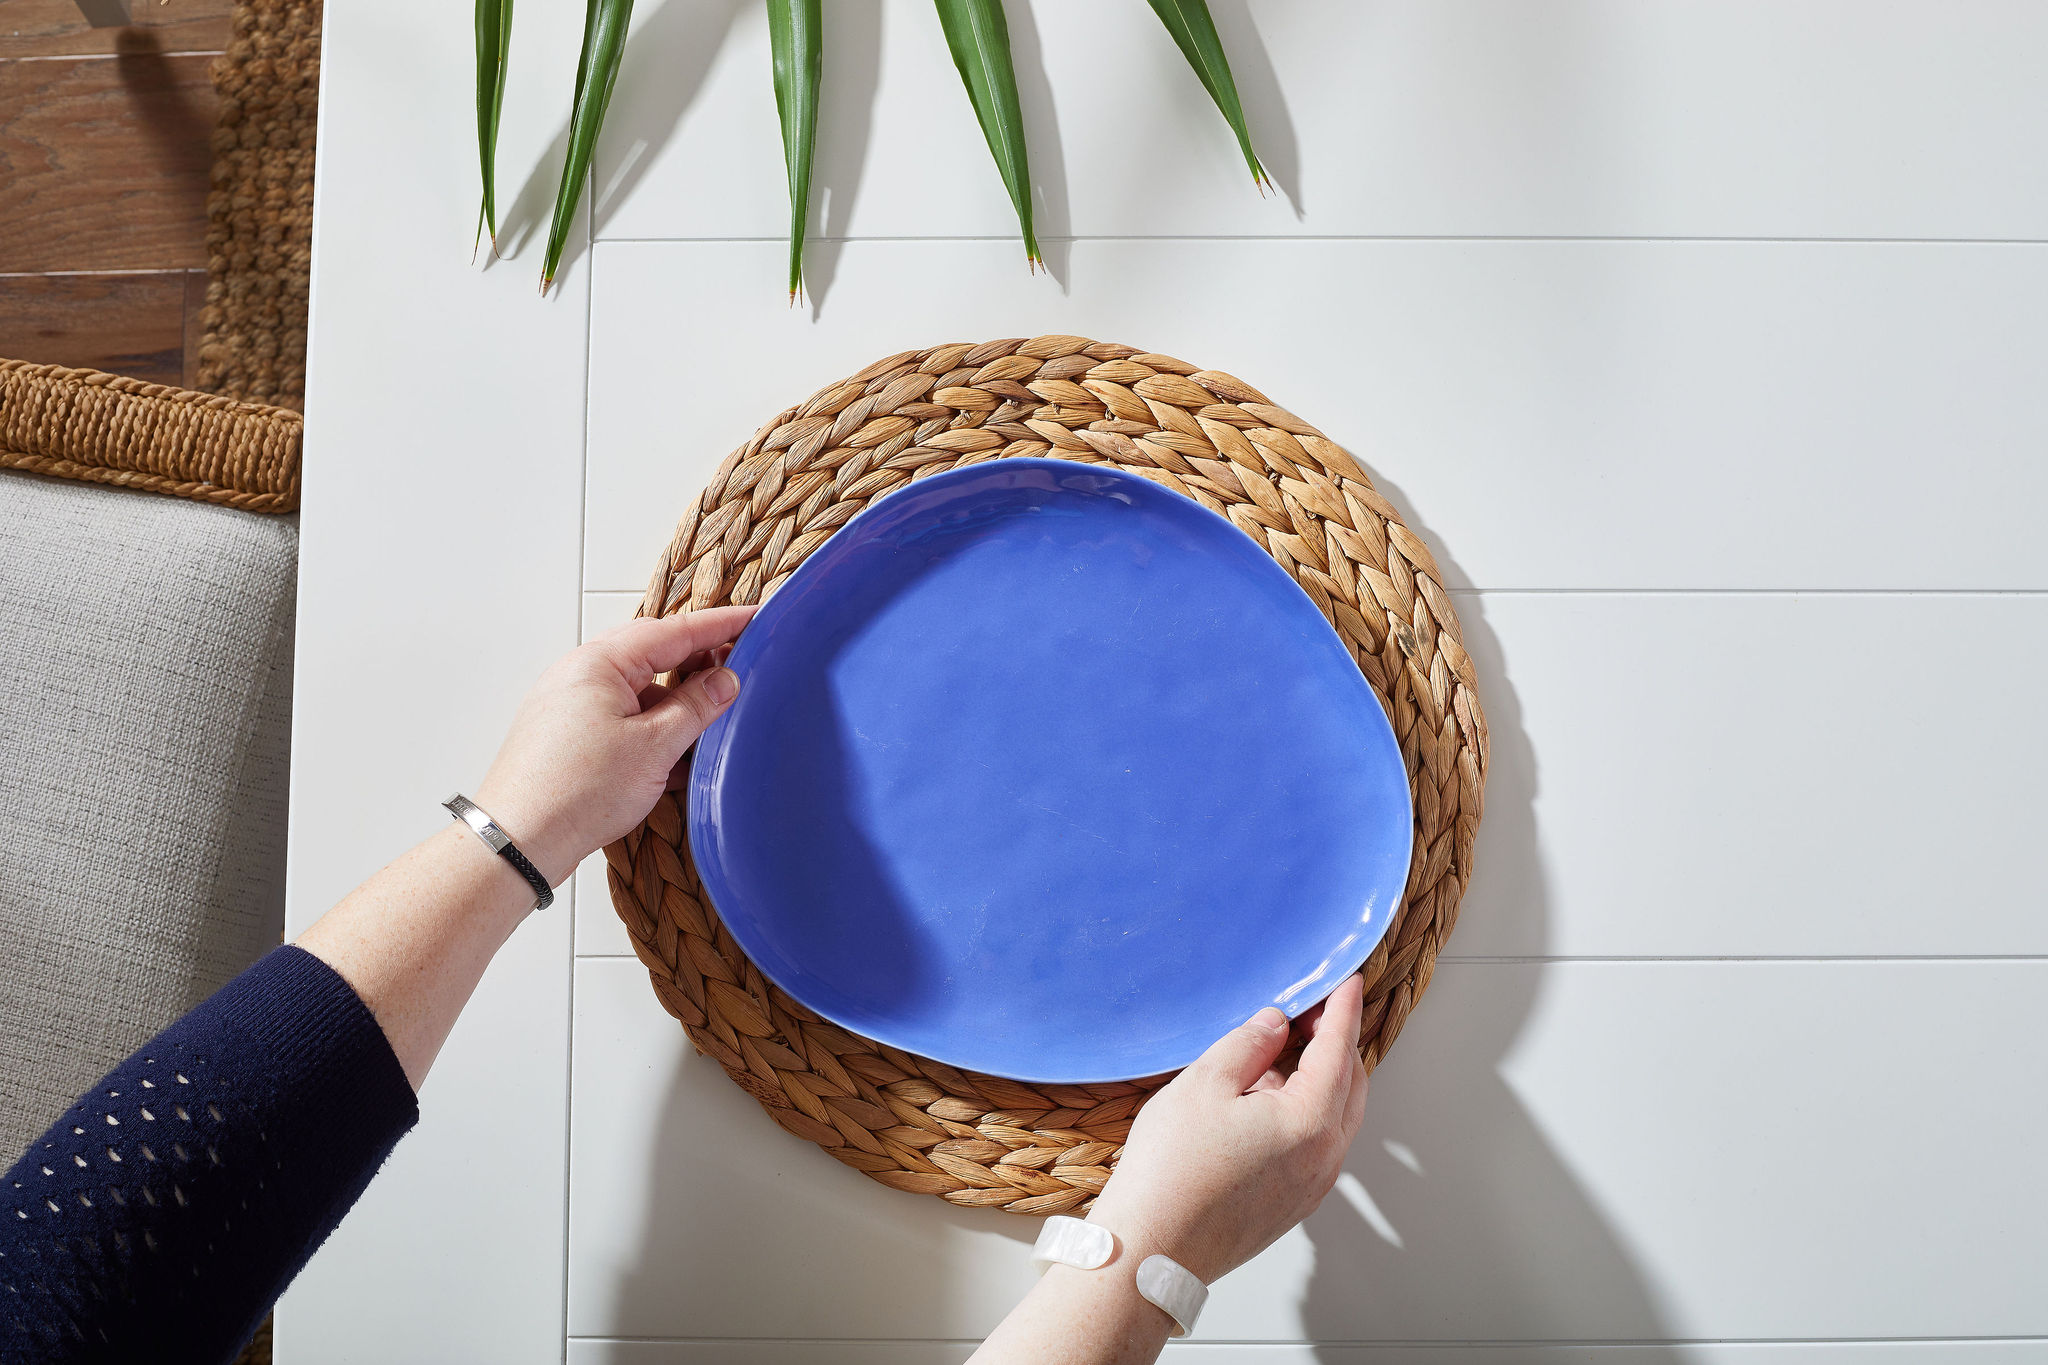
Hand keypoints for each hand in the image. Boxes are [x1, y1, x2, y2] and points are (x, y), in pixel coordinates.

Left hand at [472, 607, 753, 884]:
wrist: (519, 840)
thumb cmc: (575, 792)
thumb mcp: (654, 748)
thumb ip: (696, 707)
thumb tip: (725, 679)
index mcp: (600, 663)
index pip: (674, 631)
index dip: (719, 625)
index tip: (753, 618)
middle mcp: (581, 674)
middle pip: (654, 654)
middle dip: (699, 661)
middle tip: (740, 666)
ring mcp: (572, 704)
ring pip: (639, 689)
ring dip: (676, 701)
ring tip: (712, 719)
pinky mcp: (569, 734)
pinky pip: (622, 716)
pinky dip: (653, 727)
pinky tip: (677, 753)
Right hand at [1087, 973, 1369, 1282]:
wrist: (1150, 1252)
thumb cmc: (1171, 1172)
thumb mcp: (1205, 1084)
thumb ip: (1249, 1044)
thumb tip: (1275, 1025)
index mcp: (1311, 1122)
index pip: (1339, 1049)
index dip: (1341, 1009)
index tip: (1347, 981)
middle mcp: (1324, 1158)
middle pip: (1349, 1084)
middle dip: (1335, 1042)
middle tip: (1307, 1011)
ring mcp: (1311, 1187)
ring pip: (1334, 1117)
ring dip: (1318, 1078)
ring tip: (1276, 1053)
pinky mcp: (1291, 1205)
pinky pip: (1315, 1144)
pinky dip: (1304, 1111)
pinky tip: (1263, 1101)